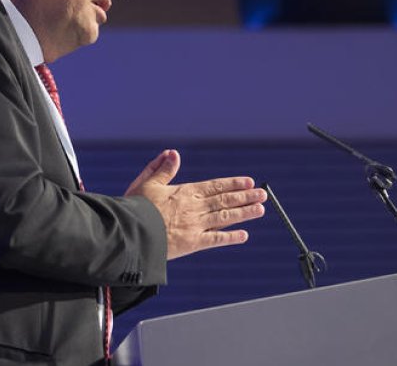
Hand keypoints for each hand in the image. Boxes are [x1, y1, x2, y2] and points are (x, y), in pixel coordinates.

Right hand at [125, 149, 266, 259]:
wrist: (133, 232)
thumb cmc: (137, 207)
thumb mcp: (147, 183)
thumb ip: (162, 169)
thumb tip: (174, 153)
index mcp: (185, 192)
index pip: (214, 186)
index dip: (232, 183)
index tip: (248, 181)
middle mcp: (195, 208)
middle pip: (225, 200)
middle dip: (245, 197)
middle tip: (263, 194)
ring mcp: (196, 225)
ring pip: (226, 217)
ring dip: (244, 213)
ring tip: (260, 209)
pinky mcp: (193, 243)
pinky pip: (216, 240)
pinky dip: (231, 238)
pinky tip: (244, 236)